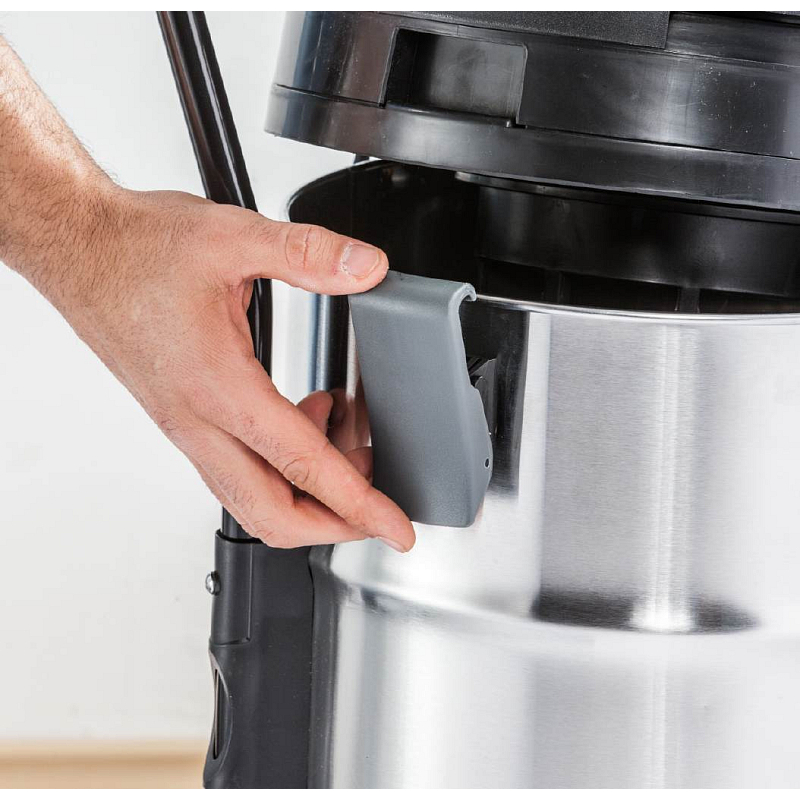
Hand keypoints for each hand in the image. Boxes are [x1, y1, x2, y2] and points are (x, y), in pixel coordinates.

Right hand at [40, 187, 415, 550]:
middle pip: (271, 512)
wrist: (79, 250)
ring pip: (251, 497)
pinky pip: (236, 467)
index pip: (301, 466)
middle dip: (334, 524)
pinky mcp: (184, 418)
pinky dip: (281, 463)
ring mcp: (187, 426)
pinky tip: (307, 416)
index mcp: (217, 386)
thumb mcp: (232, 238)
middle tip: (377, 508)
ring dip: (307, 492)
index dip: (358, 504)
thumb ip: (307, 254)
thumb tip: (366, 268)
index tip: (395, 529)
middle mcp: (198, 421)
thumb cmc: (137, 249)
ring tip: (349, 446)